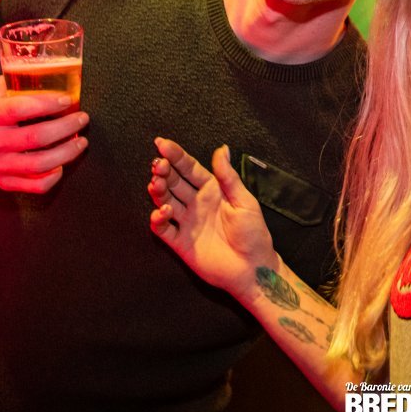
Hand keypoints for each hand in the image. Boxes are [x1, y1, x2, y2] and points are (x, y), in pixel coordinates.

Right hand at [0, 76, 88, 192]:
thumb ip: (17, 83)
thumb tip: (53, 72)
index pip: (18, 109)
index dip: (46, 104)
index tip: (67, 99)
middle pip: (35, 138)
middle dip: (65, 128)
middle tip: (82, 118)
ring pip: (39, 164)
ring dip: (66, 153)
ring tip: (81, 141)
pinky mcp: (3, 182)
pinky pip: (34, 186)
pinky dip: (53, 177)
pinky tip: (62, 165)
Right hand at [148, 138, 276, 300]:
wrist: (253, 268)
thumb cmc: (254, 233)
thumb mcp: (244, 201)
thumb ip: (229, 177)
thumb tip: (221, 149)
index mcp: (212, 190)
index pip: (190, 168)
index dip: (176, 156)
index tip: (162, 143)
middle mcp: (196, 203)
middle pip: (174, 182)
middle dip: (163, 171)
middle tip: (158, 164)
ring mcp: (187, 222)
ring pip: (165, 201)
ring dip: (158, 191)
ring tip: (156, 183)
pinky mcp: (180, 242)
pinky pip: (163, 228)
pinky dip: (157, 219)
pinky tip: (162, 212)